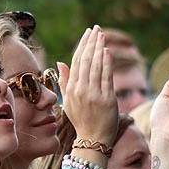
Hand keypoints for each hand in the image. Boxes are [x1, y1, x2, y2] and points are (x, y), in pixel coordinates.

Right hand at [57, 25, 118, 145]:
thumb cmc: (82, 121)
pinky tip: (107, 51)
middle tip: (96, 28)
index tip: (88, 33)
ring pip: (95, 66)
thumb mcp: (68, 101)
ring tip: (102, 35)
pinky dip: (106, 63)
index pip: (76, 61)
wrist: (92, 140)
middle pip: (86, 60)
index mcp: (71, 89)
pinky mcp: (106, 99)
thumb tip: (61, 62)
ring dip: (99, 48)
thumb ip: (65, 81)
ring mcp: (93, 94)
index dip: (82, 45)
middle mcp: (80, 90)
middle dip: (91, 42)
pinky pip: (105, 77)